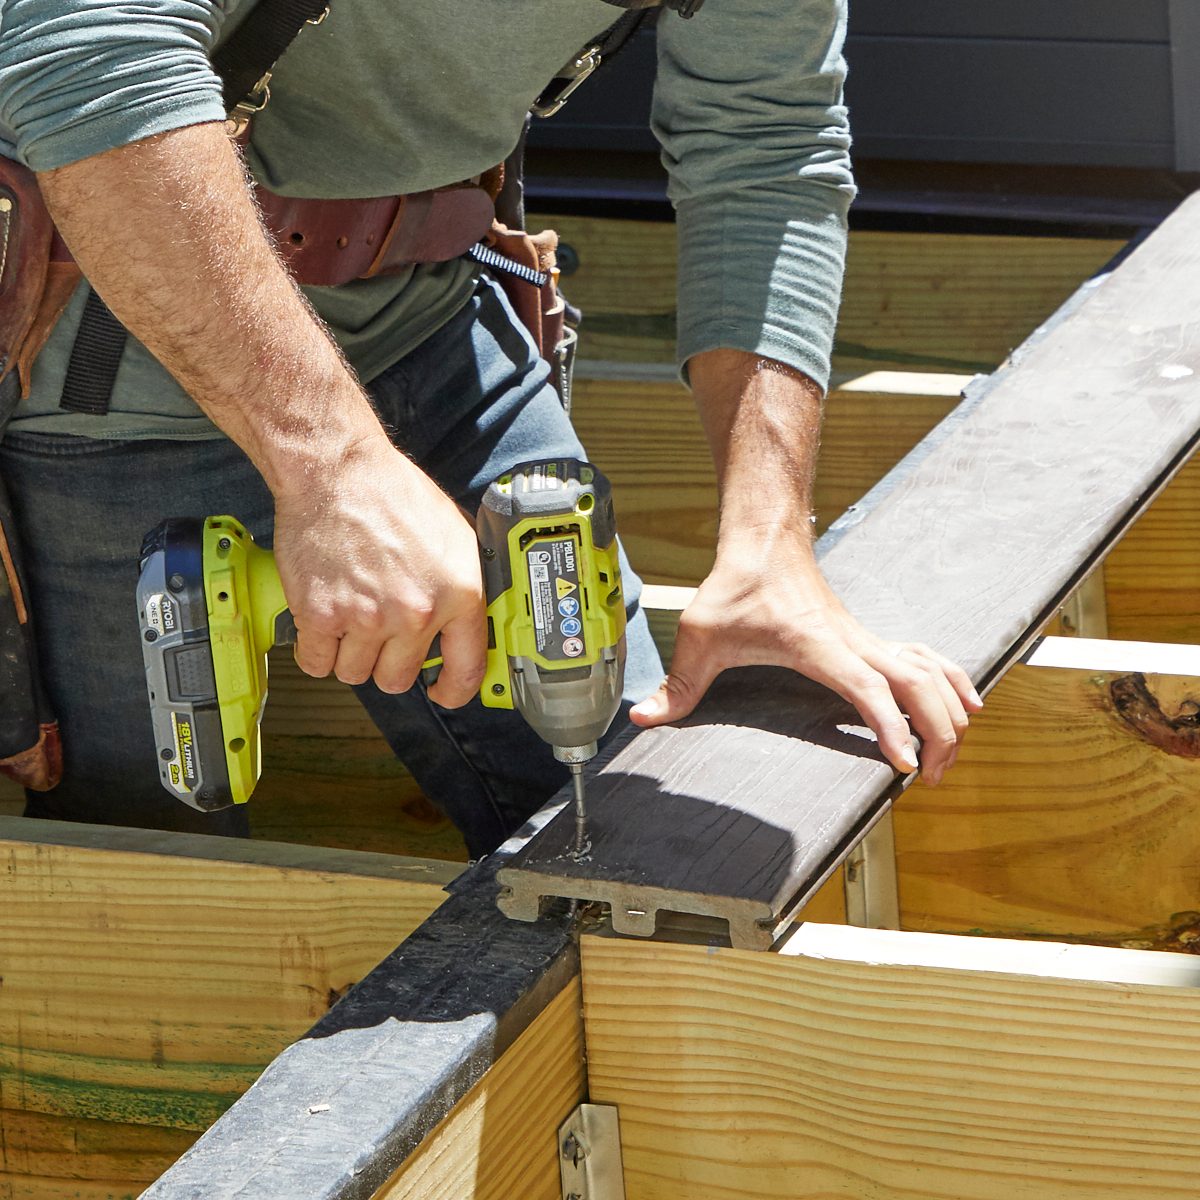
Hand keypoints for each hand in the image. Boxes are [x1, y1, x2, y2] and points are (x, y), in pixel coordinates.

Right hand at [272, 438, 486, 706]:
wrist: (337, 472)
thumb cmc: (393, 493)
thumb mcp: (455, 536)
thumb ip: (461, 586)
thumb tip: (467, 625)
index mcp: (457, 595)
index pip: (466, 669)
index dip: (453, 690)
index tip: (442, 692)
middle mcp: (415, 613)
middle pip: (399, 679)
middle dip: (388, 662)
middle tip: (379, 633)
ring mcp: (367, 618)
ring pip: (355, 673)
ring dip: (350, 654)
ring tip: (349, 616)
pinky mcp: (321, 615)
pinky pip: (317, 663)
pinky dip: (316, 649)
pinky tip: (322, 621)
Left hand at [629, 540, 982, 783]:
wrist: (763, 542)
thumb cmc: (736, 586)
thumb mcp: (700, 635)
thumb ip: (677, 683)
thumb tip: (642, 718)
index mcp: (817, 645)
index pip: (866, 686)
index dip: (888, 724)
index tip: (902, 765)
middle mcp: (853, 643)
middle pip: (918, 684)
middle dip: (937, 732)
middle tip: (930, 779)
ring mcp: (866, 640)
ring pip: (932, 671)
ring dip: (950, 712)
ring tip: (948, 758)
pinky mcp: (869, 640)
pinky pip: (926, 659)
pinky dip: (951, 682)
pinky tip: (964, 708)